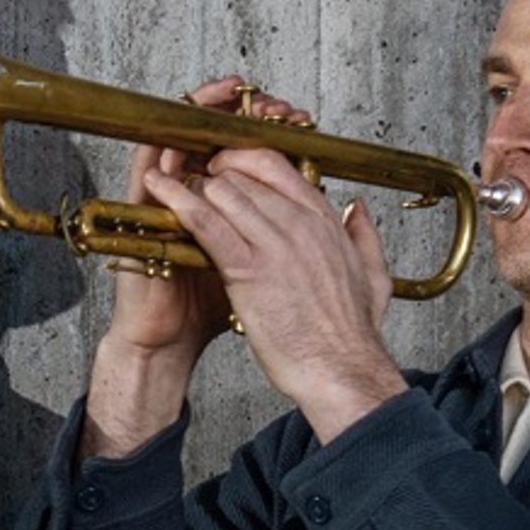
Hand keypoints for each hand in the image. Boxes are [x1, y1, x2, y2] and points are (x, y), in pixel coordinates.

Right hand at [81, 76, 277, 452]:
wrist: (171, 339)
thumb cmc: (211, 309)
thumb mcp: (268, 265)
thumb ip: (302, 235)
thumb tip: (346, 209)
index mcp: (231, 207)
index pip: (249, 150)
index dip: (272, 128)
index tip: (300, 118)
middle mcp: (198, 195)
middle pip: (219, 133)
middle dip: (248, 112)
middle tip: (274, 102)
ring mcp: (168, 197)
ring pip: (183, 135)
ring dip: (210, 110)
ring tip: (239, 93)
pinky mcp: (143, 208)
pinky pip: (149, 160)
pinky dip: (169, 133)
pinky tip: (193, 114)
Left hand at [150, 145, 406, 441]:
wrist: (342, 369)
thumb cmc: (350, 333)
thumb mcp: (373, 274)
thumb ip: (364, 236)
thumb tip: (356, 209)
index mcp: (324, 220)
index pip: (277, 165)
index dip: (241, 160)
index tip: (222, 168)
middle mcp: (300, 222)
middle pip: (245, 173)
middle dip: (211, 174)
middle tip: (188, 180)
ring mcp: (275, 243)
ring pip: (224, 190)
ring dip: (193, 187)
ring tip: (172, 189)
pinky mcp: (248, 270)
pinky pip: (206, 221)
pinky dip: (177, 200)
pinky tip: (156, 189)